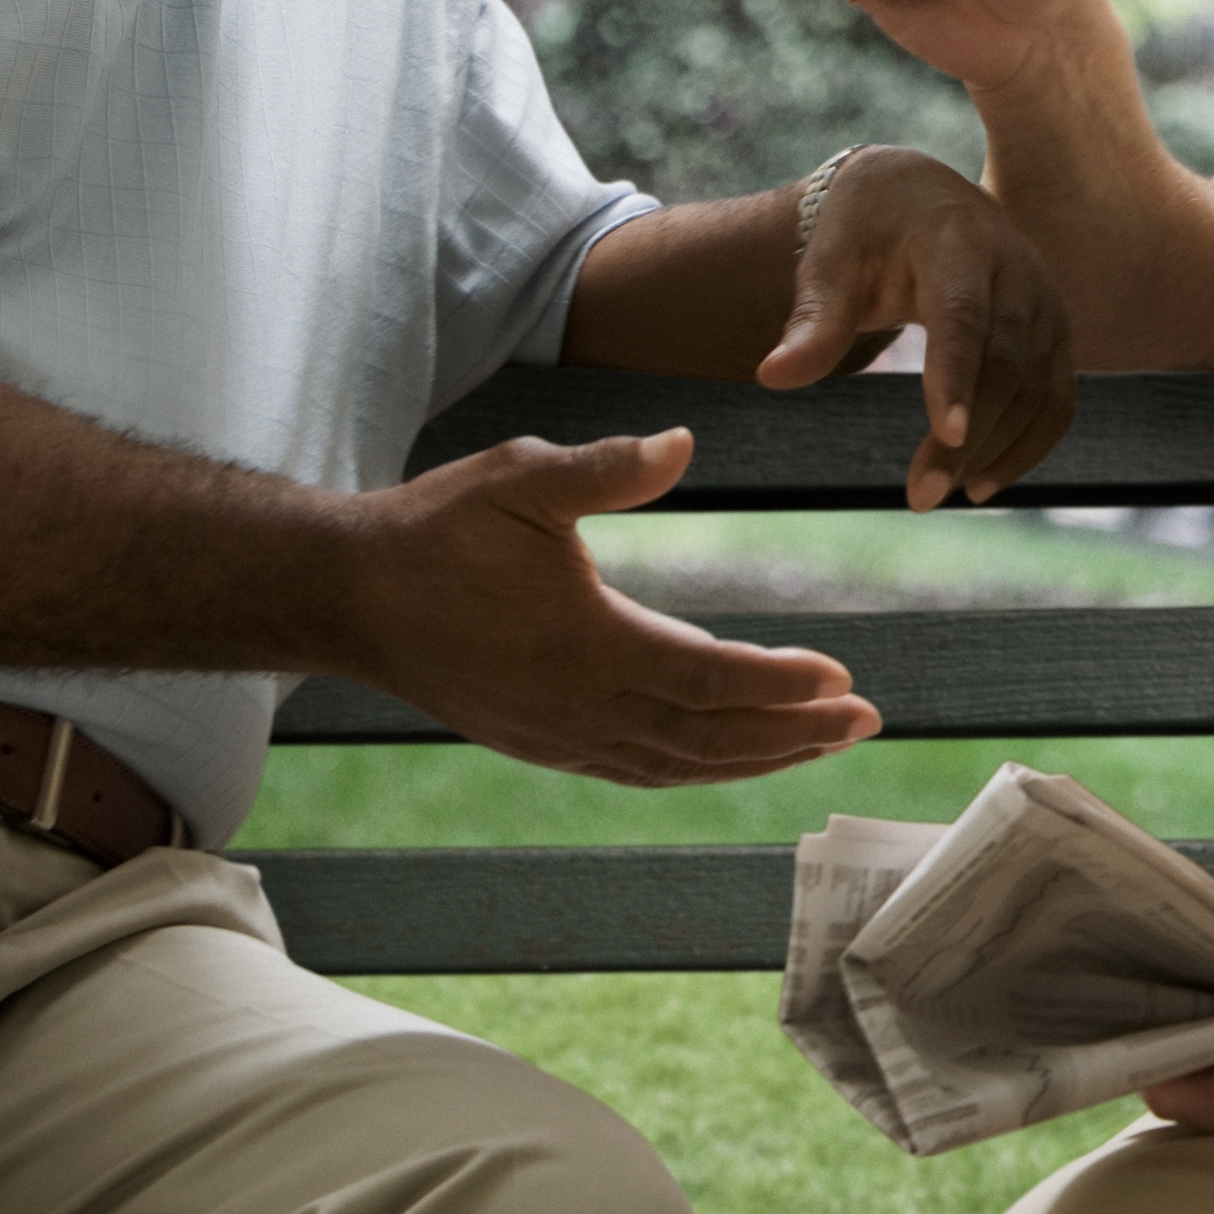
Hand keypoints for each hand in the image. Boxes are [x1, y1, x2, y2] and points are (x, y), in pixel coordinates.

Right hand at [345, 427, 880, 784]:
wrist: (348, 594)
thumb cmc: (436, 527)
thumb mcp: (521, 477)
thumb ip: (607, 467)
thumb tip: (682, 443)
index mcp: (585, 642)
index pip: (708, 677)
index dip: (780, 686)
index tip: (843, 680)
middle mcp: (578, 705)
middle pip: (708, 736)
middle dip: (793, 734)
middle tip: (865, 723)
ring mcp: (557, 734)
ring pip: (676, 763)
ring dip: (753, 758)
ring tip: (819, 744)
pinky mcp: (539, 743)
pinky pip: (636, 770)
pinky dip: (695, 767)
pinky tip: (730, 754)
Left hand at [754, 146, 1077, 507]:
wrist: (922, 195)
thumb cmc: (868, 230)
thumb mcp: (831, 259)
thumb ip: (813, 318)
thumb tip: (774, 375)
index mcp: (957, 241)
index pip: (963, 315)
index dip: (958, 375)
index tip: (948, 436)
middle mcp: (1016, 270)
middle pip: (1005, 363)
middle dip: (969, 436)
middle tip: (920, 497)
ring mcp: (1044, 303)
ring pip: (1038, 390)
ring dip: (997, 451)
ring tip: (938, 493)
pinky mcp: (1054, 334)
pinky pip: (1056, 401)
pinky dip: (1027, 446)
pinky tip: (981, 482)